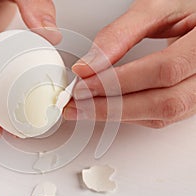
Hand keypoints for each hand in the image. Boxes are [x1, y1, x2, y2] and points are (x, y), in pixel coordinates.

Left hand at [64, 0, 195, 127]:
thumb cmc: (185, 7)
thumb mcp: (155, 9)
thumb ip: (120, 34)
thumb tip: (88, 65)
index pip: (165, 69)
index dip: (122, 80)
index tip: (86, 81)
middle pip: (165, 102)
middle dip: (115, 105)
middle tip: (80, 102)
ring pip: (163, 114)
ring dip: (119, 115)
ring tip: (87, 108)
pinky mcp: (190, 100)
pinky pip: (161, 116)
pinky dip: (130, 114)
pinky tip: (107, 106)